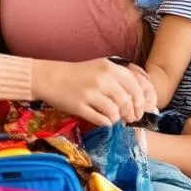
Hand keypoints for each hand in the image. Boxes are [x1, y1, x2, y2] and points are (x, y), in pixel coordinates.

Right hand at [31, 58, 156, 126]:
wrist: (50, 77)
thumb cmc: (78, 73)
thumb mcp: (101, 67)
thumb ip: (119, 77)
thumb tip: (138, 96)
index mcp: (109, 68)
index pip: (135, 86)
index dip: (140, 101)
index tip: (139, 109)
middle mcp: (102, 79)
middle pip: (126, 102)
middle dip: (131, 114)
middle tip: (130, 119)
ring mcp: (90, 93)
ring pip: (114, 112)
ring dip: (117, 119)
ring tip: (114, 119)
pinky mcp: (79, 107)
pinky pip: (100, 120)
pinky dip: (105, 123)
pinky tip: (104, 121)